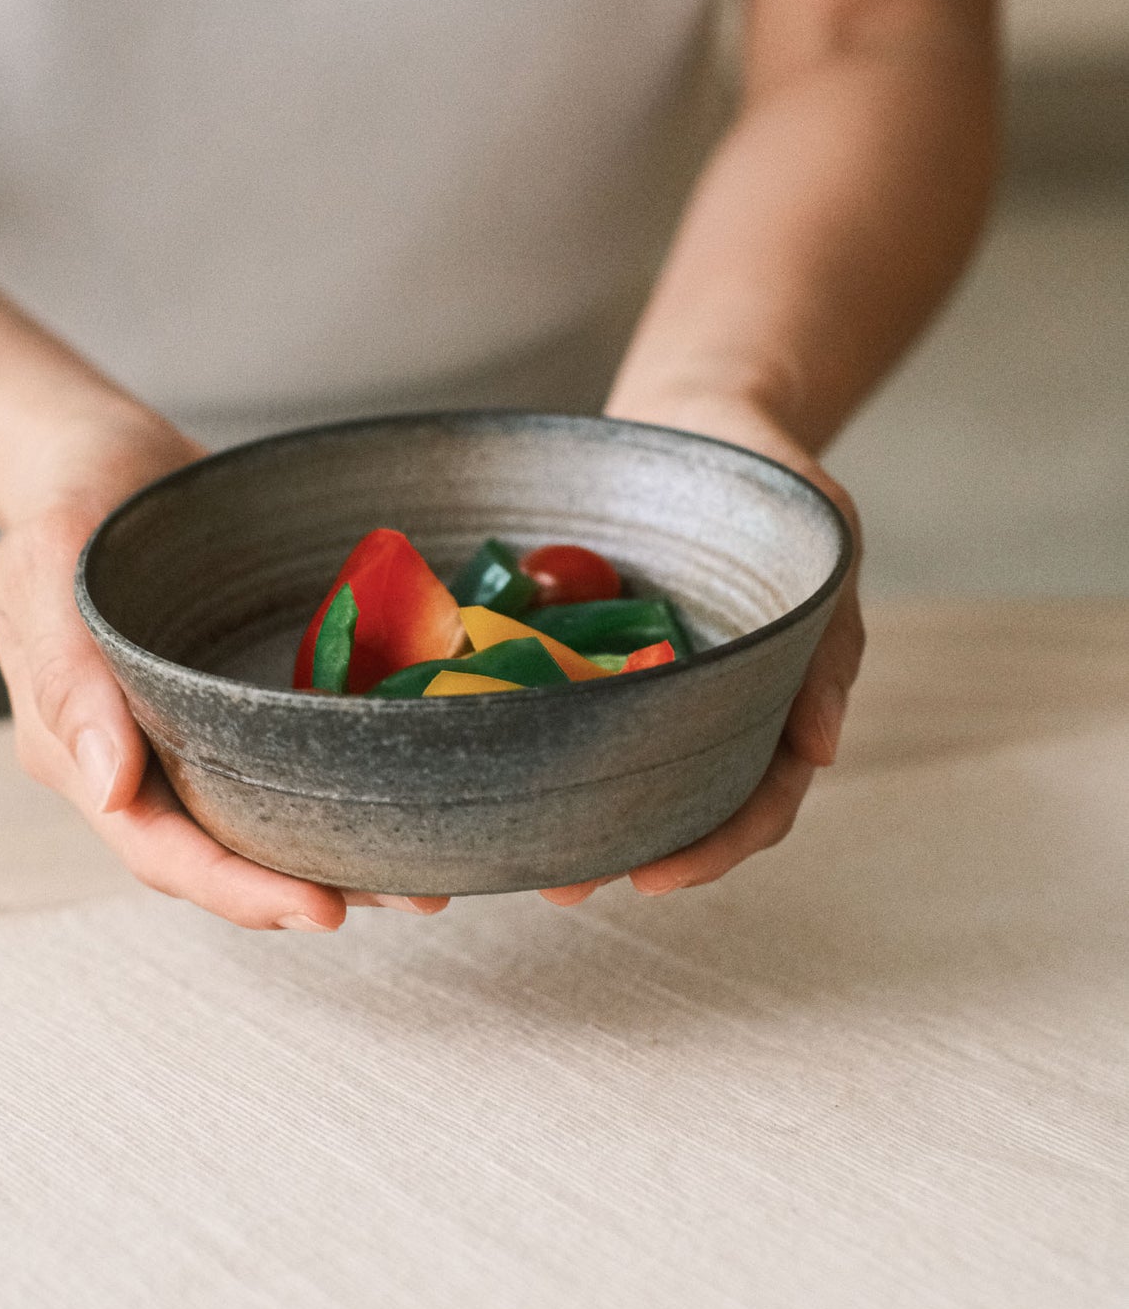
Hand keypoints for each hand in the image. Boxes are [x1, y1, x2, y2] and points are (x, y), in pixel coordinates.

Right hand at [0, 421, 447, 931]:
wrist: (111, 463)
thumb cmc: (69, 510)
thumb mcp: (45, 573)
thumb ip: (69, 679)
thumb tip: (112, 790)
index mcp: (87, 754)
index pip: (161, 849)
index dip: (239, 890)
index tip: (322, 910)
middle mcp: (147, 762)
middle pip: (226, 855)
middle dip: (312, 887)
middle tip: (413, 899)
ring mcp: (199, 735)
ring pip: (268, 820)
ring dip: (346, 853)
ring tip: (432, 873)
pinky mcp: (245, 702)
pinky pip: (295, 758)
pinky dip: (348, 785)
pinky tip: (411, 789)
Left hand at [539, 404, 864, 907]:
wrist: (696, 422)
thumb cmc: (770, 488)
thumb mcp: (822, 551)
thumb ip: (828, 645)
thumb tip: (823, 749)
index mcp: (767, 707)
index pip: (754, 801)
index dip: (712, 848)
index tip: (655, 879)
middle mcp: (699, 710)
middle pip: (670, 805)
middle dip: (619, 853)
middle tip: (561, 885)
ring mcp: (637, 686)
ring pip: (607, 767)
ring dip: (564, 814)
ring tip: (508, 849)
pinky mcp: (580, 653)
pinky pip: (553, 702)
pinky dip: (525, 735)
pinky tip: (480, 755)